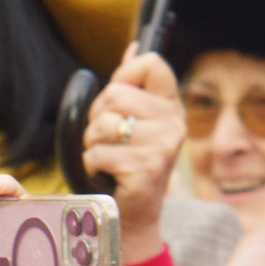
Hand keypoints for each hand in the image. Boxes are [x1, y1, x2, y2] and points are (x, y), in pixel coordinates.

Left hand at [80, 44, 183, 257]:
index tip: (118, 100)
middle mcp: (173, 124)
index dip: (124, 76)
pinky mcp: (146, 169)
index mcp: (171, 107)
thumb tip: (136, 46)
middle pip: (115, 93)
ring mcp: (162, 147)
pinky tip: (107, 177)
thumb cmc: (123, 168)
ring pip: (102, 124)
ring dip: (92, 145)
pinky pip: (97, 153)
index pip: (151, 64)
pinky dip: (91, 167)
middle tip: (110, 142)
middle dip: (97, 118)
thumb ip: (133, 84)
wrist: (129, 219)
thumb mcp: (131, 122)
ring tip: (108, 161)